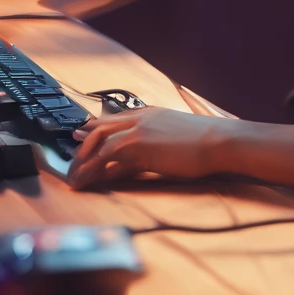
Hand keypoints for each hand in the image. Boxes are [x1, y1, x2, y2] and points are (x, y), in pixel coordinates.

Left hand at [67, 106, 228, 188]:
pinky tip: (84, 181)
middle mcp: (141, 118)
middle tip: (74, 156)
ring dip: (83, 160)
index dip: (99, 129)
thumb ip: (159, 146)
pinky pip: (104, 156)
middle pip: (102, 126)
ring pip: (98, 140)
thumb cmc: (209, 144)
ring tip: (74, 177)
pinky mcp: (136, 143)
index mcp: (152, 114)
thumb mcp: (178, 141)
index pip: (118, 120)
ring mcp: (137, 129)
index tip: (86, 135)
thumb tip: (145, 159)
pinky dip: (90, 169)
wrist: (219, 141)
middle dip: (84, 141)